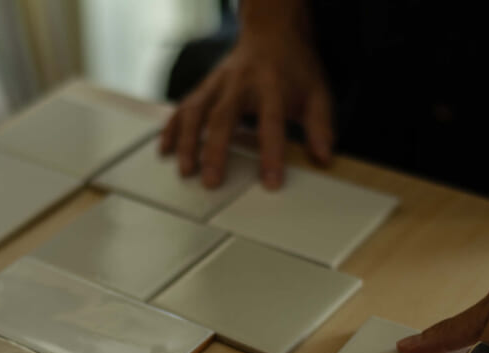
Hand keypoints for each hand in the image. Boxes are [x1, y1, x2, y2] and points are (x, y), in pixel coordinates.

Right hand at [159, 23, 333, 189]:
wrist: (272, 32)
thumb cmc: (295, 68)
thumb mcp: (317, 93)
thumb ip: (320, 126)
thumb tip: (323, 157)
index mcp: (272, 85)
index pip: (271, 123)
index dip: (271, 154)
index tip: (269, 183)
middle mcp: (240, 83)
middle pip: (223, 117)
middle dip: (215, 150)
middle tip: (211, 181)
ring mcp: (217, 83)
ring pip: (196, 111)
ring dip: (188, 142)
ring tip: (185, 170)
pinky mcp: (204, 86)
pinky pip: (183, 107)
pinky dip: (172, 128)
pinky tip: (165, 150)